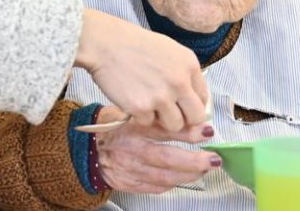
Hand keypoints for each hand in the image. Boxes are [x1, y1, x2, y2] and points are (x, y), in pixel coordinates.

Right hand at [75, 9, 208, 131]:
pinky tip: (132, 98)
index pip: (204, 97)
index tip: (183, 106)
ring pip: (174, 125)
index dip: (192, 104)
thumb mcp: (169, 51)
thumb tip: (193, 99)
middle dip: (184, 118)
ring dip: (162, 119)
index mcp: (189, 65)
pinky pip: (149, 123)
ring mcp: (161, 97)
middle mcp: (180, 82)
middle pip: (195, 117)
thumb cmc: (134, 45)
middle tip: (169, 113)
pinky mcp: (141, 108)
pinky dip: (140, 116)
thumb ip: (184, 73)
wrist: (105, 43)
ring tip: (148, 103)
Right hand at [93, 106, 218, 193]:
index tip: (207, 131)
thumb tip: (189, 116)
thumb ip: (157, 116)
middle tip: (213, 158)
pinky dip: (173, 183)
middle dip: (193, 160)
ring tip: (204, 168)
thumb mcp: (131, 113)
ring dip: (188, 174)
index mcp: (130, 127)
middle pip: (166, 158)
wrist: (86, 148)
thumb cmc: (111, 128)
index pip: (163, 130)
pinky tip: (184, 177)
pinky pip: (155, 187)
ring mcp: (128, 169)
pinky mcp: (128, 184)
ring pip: (163, 177)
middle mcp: (129, 150)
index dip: (187, 132)